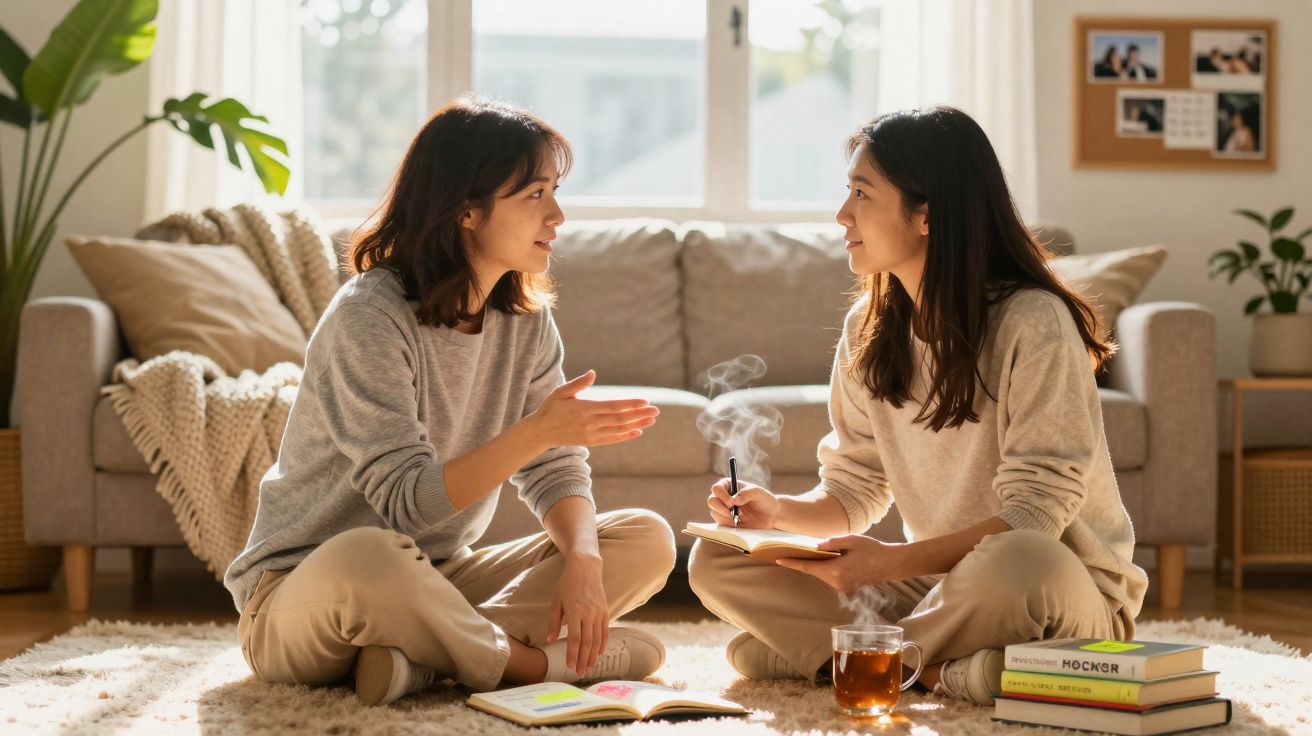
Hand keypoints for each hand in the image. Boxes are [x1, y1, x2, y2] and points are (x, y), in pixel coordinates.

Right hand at [525, 370, 658, 448]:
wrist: (540, 432)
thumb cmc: (551, 408)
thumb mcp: (560, 392)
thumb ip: (578, 383)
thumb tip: (593, 373)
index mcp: (584, 408)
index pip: (612, 406)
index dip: (630, 405)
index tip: (645, 401)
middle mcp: (590, 423)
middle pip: (620, 418)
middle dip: (639, 414)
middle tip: (656, 410)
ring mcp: (591, 434)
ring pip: (618, 429)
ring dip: (637, 424)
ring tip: (652, 420)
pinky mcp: (591, 442)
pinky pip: (612, 439)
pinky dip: (626, 436)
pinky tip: (638, 431)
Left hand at [546, 553, 608, 675]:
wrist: (586, 568)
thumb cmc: (567, 584)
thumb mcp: (556, 601)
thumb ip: (554, 622)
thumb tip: (550, 640)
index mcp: (574, 611)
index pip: (574, 638)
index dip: (572, 653)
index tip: (569, 665)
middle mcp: (588, 613)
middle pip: (587, 642)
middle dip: (583, 659)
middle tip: (580, 673)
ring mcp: (598, 612)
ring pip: (597, 639)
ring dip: (593, 655)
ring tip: (589, 667)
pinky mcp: (605, 610)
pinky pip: (605, 631)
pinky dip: (603, 643)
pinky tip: (599, 653)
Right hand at [707, 478, 779, 528]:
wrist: (771, 516)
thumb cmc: (765, 500)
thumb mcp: (759, 493)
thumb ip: (746, 493)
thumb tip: (733, 500)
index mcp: (729, 485)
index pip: (716, 488)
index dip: (722, 496)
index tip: (731, 502)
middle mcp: (723, 497)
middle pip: (711, 501)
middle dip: (722, 508)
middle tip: (734, 512)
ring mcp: (723, 509)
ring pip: (714, 513)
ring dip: (727, 517)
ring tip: (741, 517)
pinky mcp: (725, 521)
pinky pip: (720, 523)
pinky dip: (728, 524)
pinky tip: (739, 523)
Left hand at [775, 534, 906, 594]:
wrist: (890, 564)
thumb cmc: (872, 549)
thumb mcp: (851, 540)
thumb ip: (831, 543)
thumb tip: (815, 547)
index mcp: (837, 570)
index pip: (809, 567)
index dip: (793, 563)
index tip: (779, 560)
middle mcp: (838, 582)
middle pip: (814, 571)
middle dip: (804, 562)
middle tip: (792, 551)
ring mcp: (843, 588)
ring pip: (822, 575)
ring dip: (817, 565)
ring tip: (815, 553)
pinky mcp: (847, 589)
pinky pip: (830, 578)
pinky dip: (826, 569)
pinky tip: (829, 560)